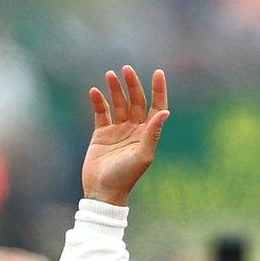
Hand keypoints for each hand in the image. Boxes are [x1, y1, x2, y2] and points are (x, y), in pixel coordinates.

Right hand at [80, 66, 169, 206]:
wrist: (103, 191)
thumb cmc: (125, 177)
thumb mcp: (142, 156)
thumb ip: (153, 134)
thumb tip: (165, 112)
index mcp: (147, 134)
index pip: (156, 107)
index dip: (158, 90)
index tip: (158, 72)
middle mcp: (134, 129)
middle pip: (135, 101)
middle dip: (132, 85)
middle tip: (127, 69)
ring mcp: (117, 130)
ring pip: (118, 104)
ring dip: (115, 90)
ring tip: (110, 75)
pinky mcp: (101, 134)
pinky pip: (101, 113)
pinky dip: (98, 102)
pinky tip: (94, 92)